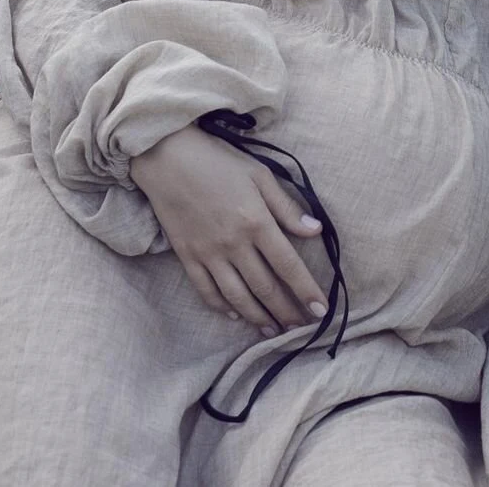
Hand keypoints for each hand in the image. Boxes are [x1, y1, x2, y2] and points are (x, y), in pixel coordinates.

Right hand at [129, 123, 328, 335]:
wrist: (167, 157)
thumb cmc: (218, 161)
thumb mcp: (259, 174)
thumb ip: (286, 206)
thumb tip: (315, 230)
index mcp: (256, 221)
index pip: (288, 265)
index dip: (306, 291)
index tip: (321, 311)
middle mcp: (234, 243)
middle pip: (265, 287)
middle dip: (286, 311)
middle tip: (301, 329)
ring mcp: (208, 253)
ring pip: (237, 297)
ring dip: (258, 317)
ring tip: (273, 331)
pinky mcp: (187, 257)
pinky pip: (206, 291)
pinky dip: (222, 307)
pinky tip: (235, 315)